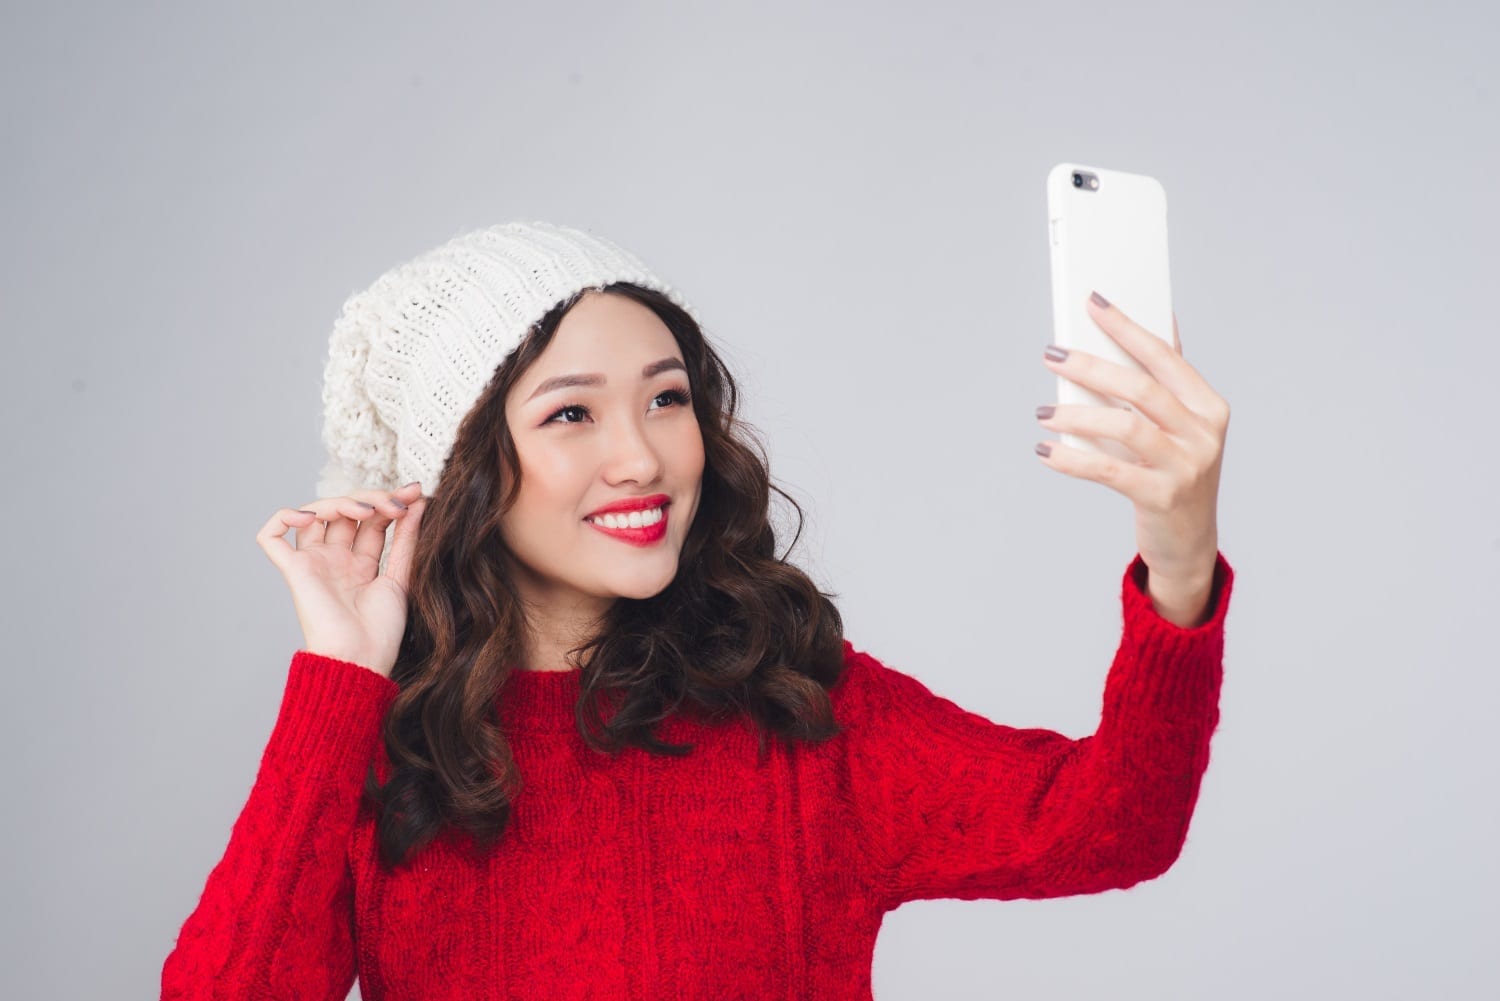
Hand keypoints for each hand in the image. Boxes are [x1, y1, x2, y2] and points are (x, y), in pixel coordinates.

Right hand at [255, 480, 428, 677]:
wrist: (361, 659)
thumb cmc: (381, 631)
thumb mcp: (401, 577)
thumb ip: (407, 539)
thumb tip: (420, 500)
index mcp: (360, 564)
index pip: (372, 520)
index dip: (391, 502)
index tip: (416, 493)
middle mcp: (335, 560)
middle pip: (346, 512)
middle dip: (373, 499)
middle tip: (398, 502)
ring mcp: (314, 563)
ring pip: (316, 514)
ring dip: (343, 502)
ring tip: (372, 509)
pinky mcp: (294, 570)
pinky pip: (272, 537)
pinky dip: (284, 517)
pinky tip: (311, 516)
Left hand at [1035, 292, 1228, 595]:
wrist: (1189, 544)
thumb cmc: (1175, 474)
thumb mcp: (1180, 428)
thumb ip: (1166, 383)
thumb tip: (1158, 321)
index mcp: (1209, 407)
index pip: (1164, 356)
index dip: (1127, 327)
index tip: (1093, 302)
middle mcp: (1204, 433)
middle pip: (1140, 387)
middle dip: (1091, 366)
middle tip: (1052, 354)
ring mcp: (1186, 467)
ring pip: (1124, 425)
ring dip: (1076, 414)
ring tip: (1042, 412)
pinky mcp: (1162, 498)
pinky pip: (1108, 470)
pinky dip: (1072, 458)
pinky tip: (1045, 452)